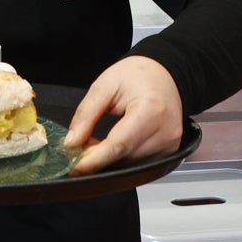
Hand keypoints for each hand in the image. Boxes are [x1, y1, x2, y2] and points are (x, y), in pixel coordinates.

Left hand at [63, 56, 183, 176]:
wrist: (164, 75)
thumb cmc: (138, 75)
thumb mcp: (105, 86)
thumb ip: (86, 114)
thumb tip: (72, 142)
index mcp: (150, 111)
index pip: (118, 146)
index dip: (93, 160)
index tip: (74, 166)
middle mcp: (165, 132)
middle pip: (123, 158)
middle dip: (96, 158)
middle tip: (78, 147)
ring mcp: (169, 145)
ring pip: (129, 165)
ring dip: (109, 159)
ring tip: (96, 142)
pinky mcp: (169, 152)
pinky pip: (139, 164)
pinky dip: (121, 158)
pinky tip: (113, 145)